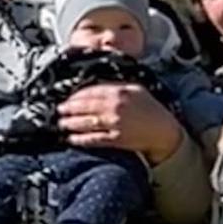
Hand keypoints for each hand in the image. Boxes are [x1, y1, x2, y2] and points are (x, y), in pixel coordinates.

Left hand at [57, 81, 180, 160]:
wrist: (163, 130)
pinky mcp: (116, 140)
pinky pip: (94, 139)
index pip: (91, 91)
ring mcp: (115, 124)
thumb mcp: (135, 89)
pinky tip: (72, 138)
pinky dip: (81, 139)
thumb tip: (95, 84)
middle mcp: (115, 107)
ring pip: (87, 123)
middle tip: (59, 109)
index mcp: (119, 92)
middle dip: (69, 108)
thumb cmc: (149, 108)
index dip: (76, 95)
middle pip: (85, 107)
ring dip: (71, 123)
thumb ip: (115, 86)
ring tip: (61, 123)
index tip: (67, 97)